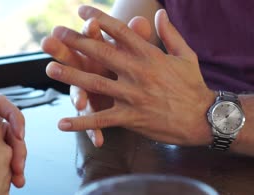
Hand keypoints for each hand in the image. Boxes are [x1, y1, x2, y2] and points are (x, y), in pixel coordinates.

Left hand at [46, 6, 215, 145]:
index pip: (119, 31)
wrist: (203, 118)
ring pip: (96, 83)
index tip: (81, 11)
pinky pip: (102, 119)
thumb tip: (159, 12)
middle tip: (56, 34)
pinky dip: (82, 122)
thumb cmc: (194, 86)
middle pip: (101, 52)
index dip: (98, 19)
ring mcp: (133, 95)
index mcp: (150, 55)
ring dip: (71, 76)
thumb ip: (169, 34)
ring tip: (50, 69)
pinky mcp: (131, 118)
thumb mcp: (186, 55)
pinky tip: (63, 123)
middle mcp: (138, 72)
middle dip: (76, 41)